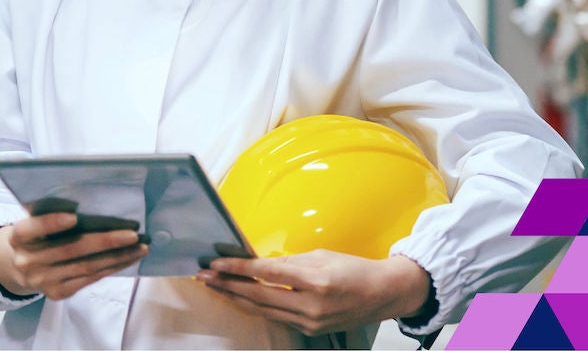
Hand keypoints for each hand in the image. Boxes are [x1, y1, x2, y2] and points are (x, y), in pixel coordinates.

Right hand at [0, 213, 148, 299]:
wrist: (17, 268)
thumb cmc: (34, 236)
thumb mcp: (31, 222)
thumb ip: (48, 212)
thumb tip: (87, 199)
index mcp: (18, 237)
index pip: (32, 228)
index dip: (51, 223)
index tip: (73, 215)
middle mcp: (28, 261)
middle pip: (70, 250)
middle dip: (104, 241)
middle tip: (131, 234)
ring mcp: (43, 280)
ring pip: (86, 267)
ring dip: (116, 257)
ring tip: (139, 247)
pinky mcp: (58, 292)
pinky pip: (89, 279)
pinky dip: (111, 268)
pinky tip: (126, 259)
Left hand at [196, 251, 430, 335]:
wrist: (384, 294)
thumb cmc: (354, 269)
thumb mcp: (320, 256)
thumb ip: (288, 262)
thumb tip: (258, 264)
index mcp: (316, 281)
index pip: (266, 273)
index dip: (238, 268)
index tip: (215, 262)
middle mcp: (312, 305)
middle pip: (258, 296)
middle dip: (226, 285)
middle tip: (203, 276)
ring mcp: (310, 322)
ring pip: (263, 310)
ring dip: (235, 298)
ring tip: (214, 286)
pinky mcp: (310, 330)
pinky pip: (275, 317)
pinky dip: (255, 307)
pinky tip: (240, 298)